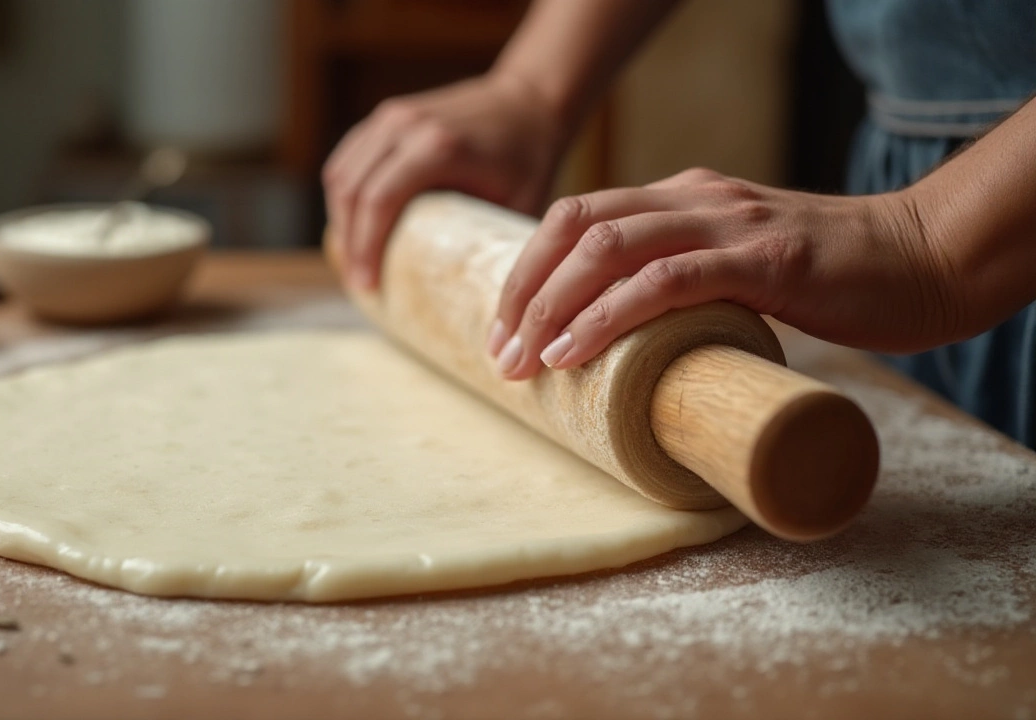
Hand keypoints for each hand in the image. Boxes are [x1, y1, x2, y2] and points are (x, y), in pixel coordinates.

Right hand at [323, 72, 567, 288]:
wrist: (528, 99)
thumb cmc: (529, 156)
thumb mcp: (519, 203)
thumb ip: (492, 244)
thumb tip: (479, 298)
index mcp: (438, 146)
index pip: (379, 200)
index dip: (365, 247)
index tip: (368, 285)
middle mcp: (407, 125)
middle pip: (352, 189)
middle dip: (349, 242)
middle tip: (360, 282)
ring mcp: (392, 115)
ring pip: (341, 173)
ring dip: (341, 219)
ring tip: (354, 258)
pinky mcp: (386, 116)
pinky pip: (347, 158)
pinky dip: (344, 194)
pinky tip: (353, 225)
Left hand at [487, 167, 962, 380]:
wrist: (927, 260)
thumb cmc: (832, 280)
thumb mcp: (739, 269)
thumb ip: (688, 284)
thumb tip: (626, 344)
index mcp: (682, 197)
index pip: (577, 217)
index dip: (527, 271)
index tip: (504, 330)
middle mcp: (695, 197)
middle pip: (575, 224)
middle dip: (523, 289)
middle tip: (500, 353)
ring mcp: (728, 223)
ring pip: (608, 247)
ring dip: (552, 307)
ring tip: (524, 362)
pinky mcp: (764, 260)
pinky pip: (666, 279)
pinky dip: (610, 315)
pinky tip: (575, 351)